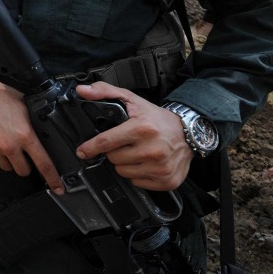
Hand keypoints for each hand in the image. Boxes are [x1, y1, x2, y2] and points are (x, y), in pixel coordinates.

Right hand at [0, 80, 63, 193]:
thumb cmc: (0, 96)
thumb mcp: (25, 108)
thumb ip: (34, 126)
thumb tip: (45, 137)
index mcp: (25, 135)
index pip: (43, 164)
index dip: (53, 179)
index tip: (58, 188)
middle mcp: (9, 145)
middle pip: (24, 171)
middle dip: (26, 165)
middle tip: (23, 153)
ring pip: (7, 167)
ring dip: (9, 159)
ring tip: (5, 142)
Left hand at [73, 82, 192, 191]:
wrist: (190, 132)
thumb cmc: (158, 118)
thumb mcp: (132, 100)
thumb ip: (105, 92)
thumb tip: (82, 91)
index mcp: (141, 129)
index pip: (106, 142)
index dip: (90, 147)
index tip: (82, 152)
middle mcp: (152, 149)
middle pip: (113, 158)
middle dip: (115, 151)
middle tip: (127, 143)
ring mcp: (160, 167)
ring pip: (123, 172)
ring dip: (125, 163)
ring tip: (137, 152)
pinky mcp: (166, 181)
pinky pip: (137, 182)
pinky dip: (138, 174)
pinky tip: (146, 162)